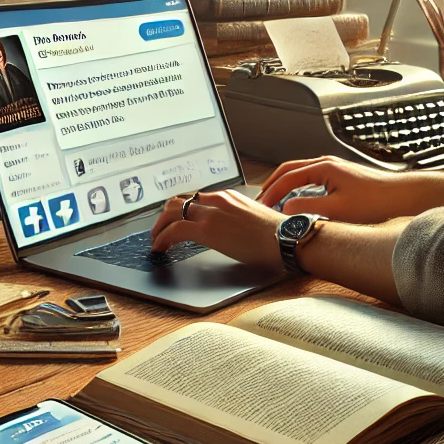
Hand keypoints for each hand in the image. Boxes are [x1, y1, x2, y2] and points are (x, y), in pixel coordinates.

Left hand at [151, 189, 284, 272]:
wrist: (286, 238)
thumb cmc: (277, 234)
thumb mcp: (253, 219)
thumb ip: (238, 219)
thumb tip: (231, 231)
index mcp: (228, 196)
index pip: (195, 198)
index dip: (181, 211)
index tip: (176, 221)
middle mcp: (217, 199)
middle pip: (179, 201)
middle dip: (165, 216)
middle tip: (160, 229)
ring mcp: (211, 212)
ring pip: (172, 211)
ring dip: (160, 226)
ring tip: (156, 239)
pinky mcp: (207, 229)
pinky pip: (174, 230)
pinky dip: (162, 237)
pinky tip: (160, 247)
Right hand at [258, 155, 420, 222]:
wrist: (404, 196)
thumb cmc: (376, 202)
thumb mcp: (338, 210)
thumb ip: (308, 209)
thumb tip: (286, 209)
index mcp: (323, 167)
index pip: (287, 177)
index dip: (270, 192)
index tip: (260, 205)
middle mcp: (327, 163)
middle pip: (289, 169)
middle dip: (272, 183)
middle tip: (259, 198)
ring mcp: (335, 169)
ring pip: (300, 173)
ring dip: (284, 184)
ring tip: (274, 199)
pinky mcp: (342, 177)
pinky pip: (311, 178)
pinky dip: (298, 187)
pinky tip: (299, 200)